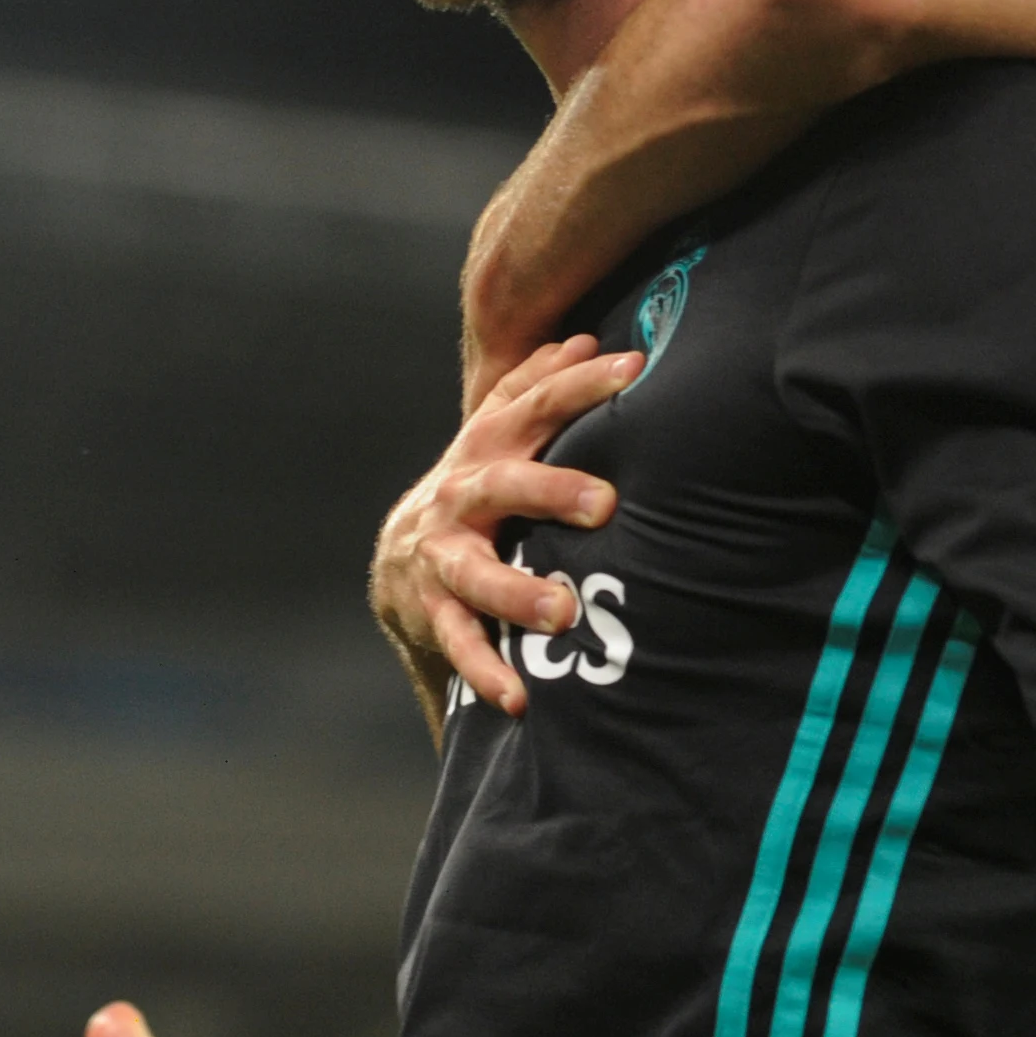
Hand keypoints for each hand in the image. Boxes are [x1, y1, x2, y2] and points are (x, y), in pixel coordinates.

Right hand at [369, 335, 641, 726]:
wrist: (400, 557)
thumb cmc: (477, 487)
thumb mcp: (498, 434)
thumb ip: (535, 388)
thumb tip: (580, 337)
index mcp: (487, 447)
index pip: (536, 406)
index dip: (581, 385)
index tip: (635, 370)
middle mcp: (462, 495)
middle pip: (503, 484)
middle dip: (551, 490)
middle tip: (604, 503)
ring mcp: (443, 555)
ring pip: (475, 574)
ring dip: (518, 593)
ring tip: (561, 613)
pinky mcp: (432, 610)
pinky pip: (460, 643)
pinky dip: (487, 671)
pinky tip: (518, 699)